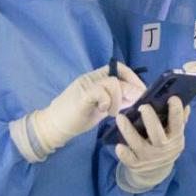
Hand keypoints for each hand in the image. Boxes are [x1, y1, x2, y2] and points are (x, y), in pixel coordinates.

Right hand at [12, 63, 144, 162]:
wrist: (53, 126)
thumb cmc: (77, 117)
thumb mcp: (102, 107)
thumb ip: (117, 101)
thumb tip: (136, 98)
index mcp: (96, 78)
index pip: (119, 69)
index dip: (134, 78)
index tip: (141, 92)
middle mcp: (91, 78)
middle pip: (118, 75)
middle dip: (131, 90)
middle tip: (133, 104)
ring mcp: (86, 85)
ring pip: (112, 82)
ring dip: (118, 99)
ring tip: (112, 113)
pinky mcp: (81, 96)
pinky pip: (100, 91)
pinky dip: (107, 102)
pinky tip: (104, 111)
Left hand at [115, 96, 189, 192]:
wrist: (155, 172)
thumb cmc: (165, 145)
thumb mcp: (175, 135)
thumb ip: (179, 120)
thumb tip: (186, 104)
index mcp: (175, 138)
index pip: (178, 124)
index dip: (176, 111)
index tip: (172, 98)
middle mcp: (163, 148)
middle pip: (157, 135)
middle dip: (150, 120)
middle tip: (143, 106)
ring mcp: (149, 157)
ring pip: (138, 144)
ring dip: (128, 131)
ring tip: (120, 117)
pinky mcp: (137, 164)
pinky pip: (129, 159)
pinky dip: (124, 154)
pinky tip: (119, 146)